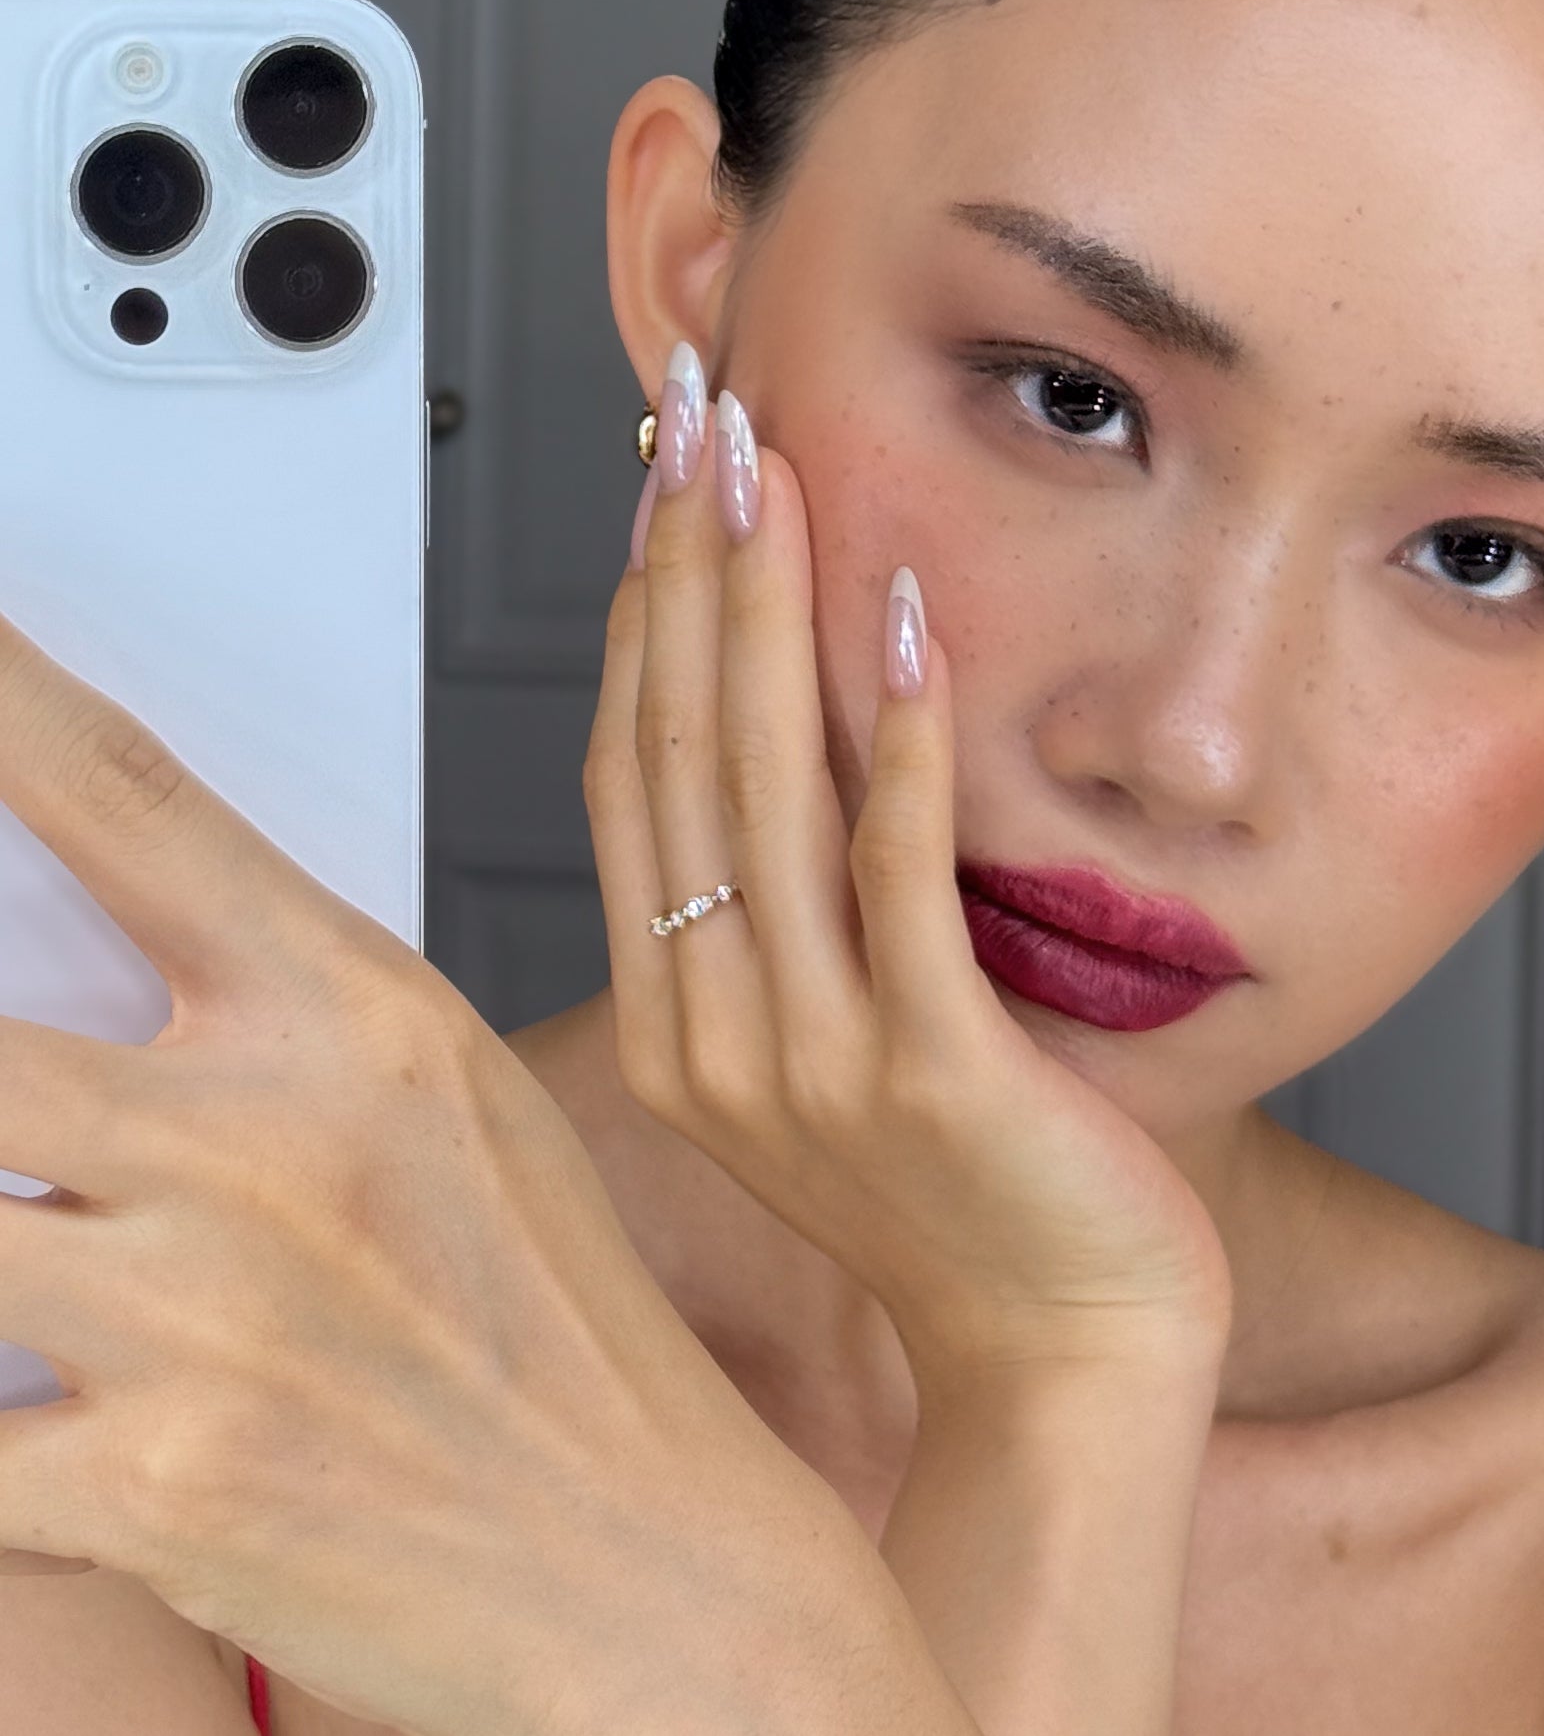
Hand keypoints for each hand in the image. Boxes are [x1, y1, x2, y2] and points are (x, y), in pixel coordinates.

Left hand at [0, 608, 892, 1735]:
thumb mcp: (462, 1111)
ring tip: (26, 1222)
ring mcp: (205, 1309)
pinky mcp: (156, 1479)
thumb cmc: (559, 1331)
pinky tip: (25, 1402)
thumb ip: (295, 1020)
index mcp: (361, 1018)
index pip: (131, 801)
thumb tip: (130, 950)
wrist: (654, 1569)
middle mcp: (272, 1138)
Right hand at [585, 357, 1233, 1388]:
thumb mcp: (823, 1052)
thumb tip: (778, 746)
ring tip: (776, 474)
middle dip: (686, 568)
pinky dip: (891, 741)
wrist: (1057, 1357)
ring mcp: (814, 1056)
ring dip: (767, 612)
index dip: (640, 617)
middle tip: (697, 419)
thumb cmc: (958, 1197)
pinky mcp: (931, 1071)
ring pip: (763, 793)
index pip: (632, 778)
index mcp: (678, 1018)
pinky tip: (899, 625)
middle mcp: (716, 1031)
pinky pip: (897, 878)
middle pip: (678, 753)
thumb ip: (780, 919)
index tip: (661, 487)